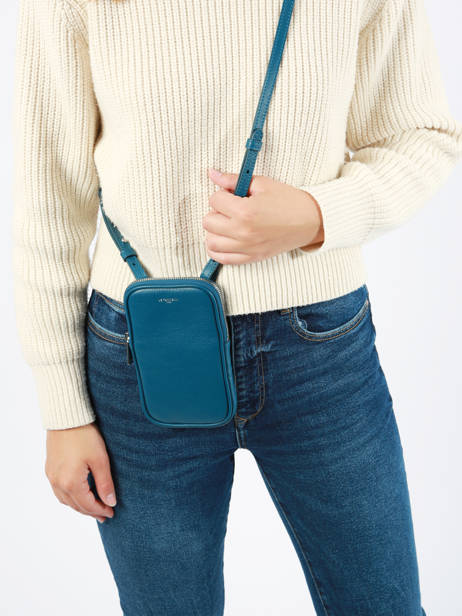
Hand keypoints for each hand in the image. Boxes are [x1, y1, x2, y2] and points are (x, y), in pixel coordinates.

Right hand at [45, 422, 115, 522]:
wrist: (66, 418)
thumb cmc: (85, 436)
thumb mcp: (100, 460)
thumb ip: (105, 483)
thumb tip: (110, 503)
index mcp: (71, 483)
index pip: (87, 505)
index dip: (100, 510)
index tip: (111, 513)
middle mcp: (58, 483)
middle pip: (75, 505)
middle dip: (90, 512)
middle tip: (104, 515)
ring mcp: (51, 476)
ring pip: (65, 500)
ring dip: (79, 506)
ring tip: (92, 508)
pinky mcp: (49, 468)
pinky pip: (59, 491)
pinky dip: (70, 497)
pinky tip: (78, 495)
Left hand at [203, 167, 324, 264]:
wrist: (310, 221)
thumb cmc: (289, 202)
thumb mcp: (262, 184)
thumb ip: (233, 180)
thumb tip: (212, 174)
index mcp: (245, 211)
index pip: (214, 200)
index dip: (221, 194)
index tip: (231, 195)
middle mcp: (243, 232)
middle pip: (208, 221)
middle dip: (216, 212)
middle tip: (230, 209)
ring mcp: (246, 248)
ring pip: (210, 241)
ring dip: (215, 231)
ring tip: (227, 224)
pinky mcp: (250, 258)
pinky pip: (221, 258)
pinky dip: (217, 250)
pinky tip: (225, 239)